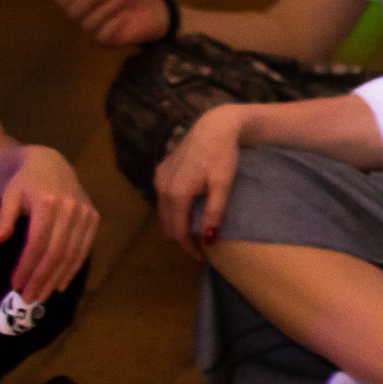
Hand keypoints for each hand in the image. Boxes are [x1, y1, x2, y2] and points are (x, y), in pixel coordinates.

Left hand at [0, 146, 98, 302]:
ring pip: (73, 254)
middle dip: (42, 278)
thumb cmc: (24, 181)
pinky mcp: (93, 218)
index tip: (15, 284)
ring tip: (42, 295)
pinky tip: (60, 283)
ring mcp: (85, 214)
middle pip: (57, 252)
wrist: (51, 163)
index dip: (27, 266)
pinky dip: (73, 269)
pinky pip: (84, 249)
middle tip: (28, 298)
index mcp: (47, 202)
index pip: (38, 242)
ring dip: (57, 278)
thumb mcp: (8, 195)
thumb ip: (3, 217)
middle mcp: (70, 209)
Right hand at [55, 0, 171, 46]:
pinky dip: (112, 24)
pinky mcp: (107, 41)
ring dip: (104, 9)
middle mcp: (83, 16)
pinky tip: (123, 16)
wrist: (153, 8)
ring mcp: (94, 30)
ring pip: (87, 24)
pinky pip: (101, 36)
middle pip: (71, 11)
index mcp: (80, 0)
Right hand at [153, 106, 245, 258]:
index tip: (203, 258)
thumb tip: (209, 240)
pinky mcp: (161, 170)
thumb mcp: (223, 185)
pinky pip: (162, 199)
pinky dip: (172, 211)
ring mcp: (159, 177)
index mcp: (176, 193)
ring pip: (162, 212)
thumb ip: (214, 212)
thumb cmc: (223, 155)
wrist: (215, 126)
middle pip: (166, 224)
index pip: (177, 231)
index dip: (188, 248)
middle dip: (181, 239)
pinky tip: (187, 212)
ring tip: (195, 234)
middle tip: (200, 249)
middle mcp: (161, 187)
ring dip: (175, 225)